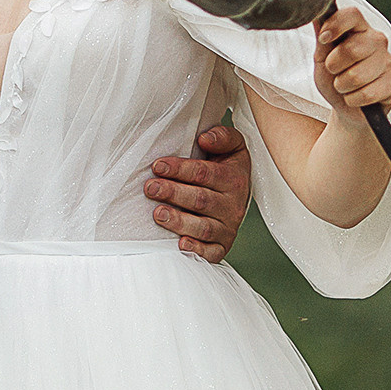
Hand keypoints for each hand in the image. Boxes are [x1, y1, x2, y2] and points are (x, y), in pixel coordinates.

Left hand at [144, 124, 252, 262]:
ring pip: (203, 227)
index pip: (204, 173)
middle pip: (201, 200)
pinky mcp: (222, 246)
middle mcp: (233, 205)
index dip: (180, 169)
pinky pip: (211, 252)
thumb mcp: (232, 146)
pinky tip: (179, 244)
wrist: (240, 194)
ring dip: (179, 221)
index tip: (157, 165)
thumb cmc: (227, 168)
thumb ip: (223, 137)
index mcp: (234, 179)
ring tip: (158, 213)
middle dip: (173, 193)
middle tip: (150, 187)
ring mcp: (228, 228)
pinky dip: (196, 250)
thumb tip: (205, 138)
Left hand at [313, 4, 390, 111]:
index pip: (352, 15)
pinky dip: (353, 99)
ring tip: (346, 85)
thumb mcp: (321, 57)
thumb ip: (320, 35)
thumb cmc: (334, 79)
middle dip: (334, 66)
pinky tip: (356, 95)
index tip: (323, 39)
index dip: (335, 25)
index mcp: (359, 29)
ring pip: (356, 76)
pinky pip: (366, 94)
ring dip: (343, 86)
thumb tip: (315, 13)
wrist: (347, 107)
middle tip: (334, 71)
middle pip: (352, 49)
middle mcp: (376, 41)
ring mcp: (387, 62)